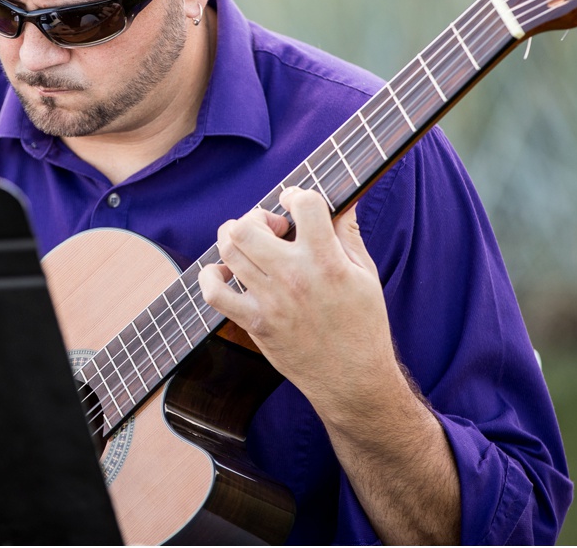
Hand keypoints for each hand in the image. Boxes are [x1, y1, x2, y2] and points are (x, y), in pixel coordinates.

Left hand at [198, 187, 401, 419]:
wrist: (352, 381)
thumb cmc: (364, 325)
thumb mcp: (366, 274)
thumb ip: (348, 234)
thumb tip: (340, 202)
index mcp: (327, 261)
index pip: (304, 204)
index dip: (297, 195)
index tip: (296, 203)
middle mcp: (293, 277)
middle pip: (247, 226)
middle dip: (256, 218)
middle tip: (272, 230)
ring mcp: (269, 301)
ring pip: (228, 251)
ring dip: (234, 239)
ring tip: (252, 247)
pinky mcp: (255, 323)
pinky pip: (213, 293)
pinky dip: (210, 276)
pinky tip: (225, 273)